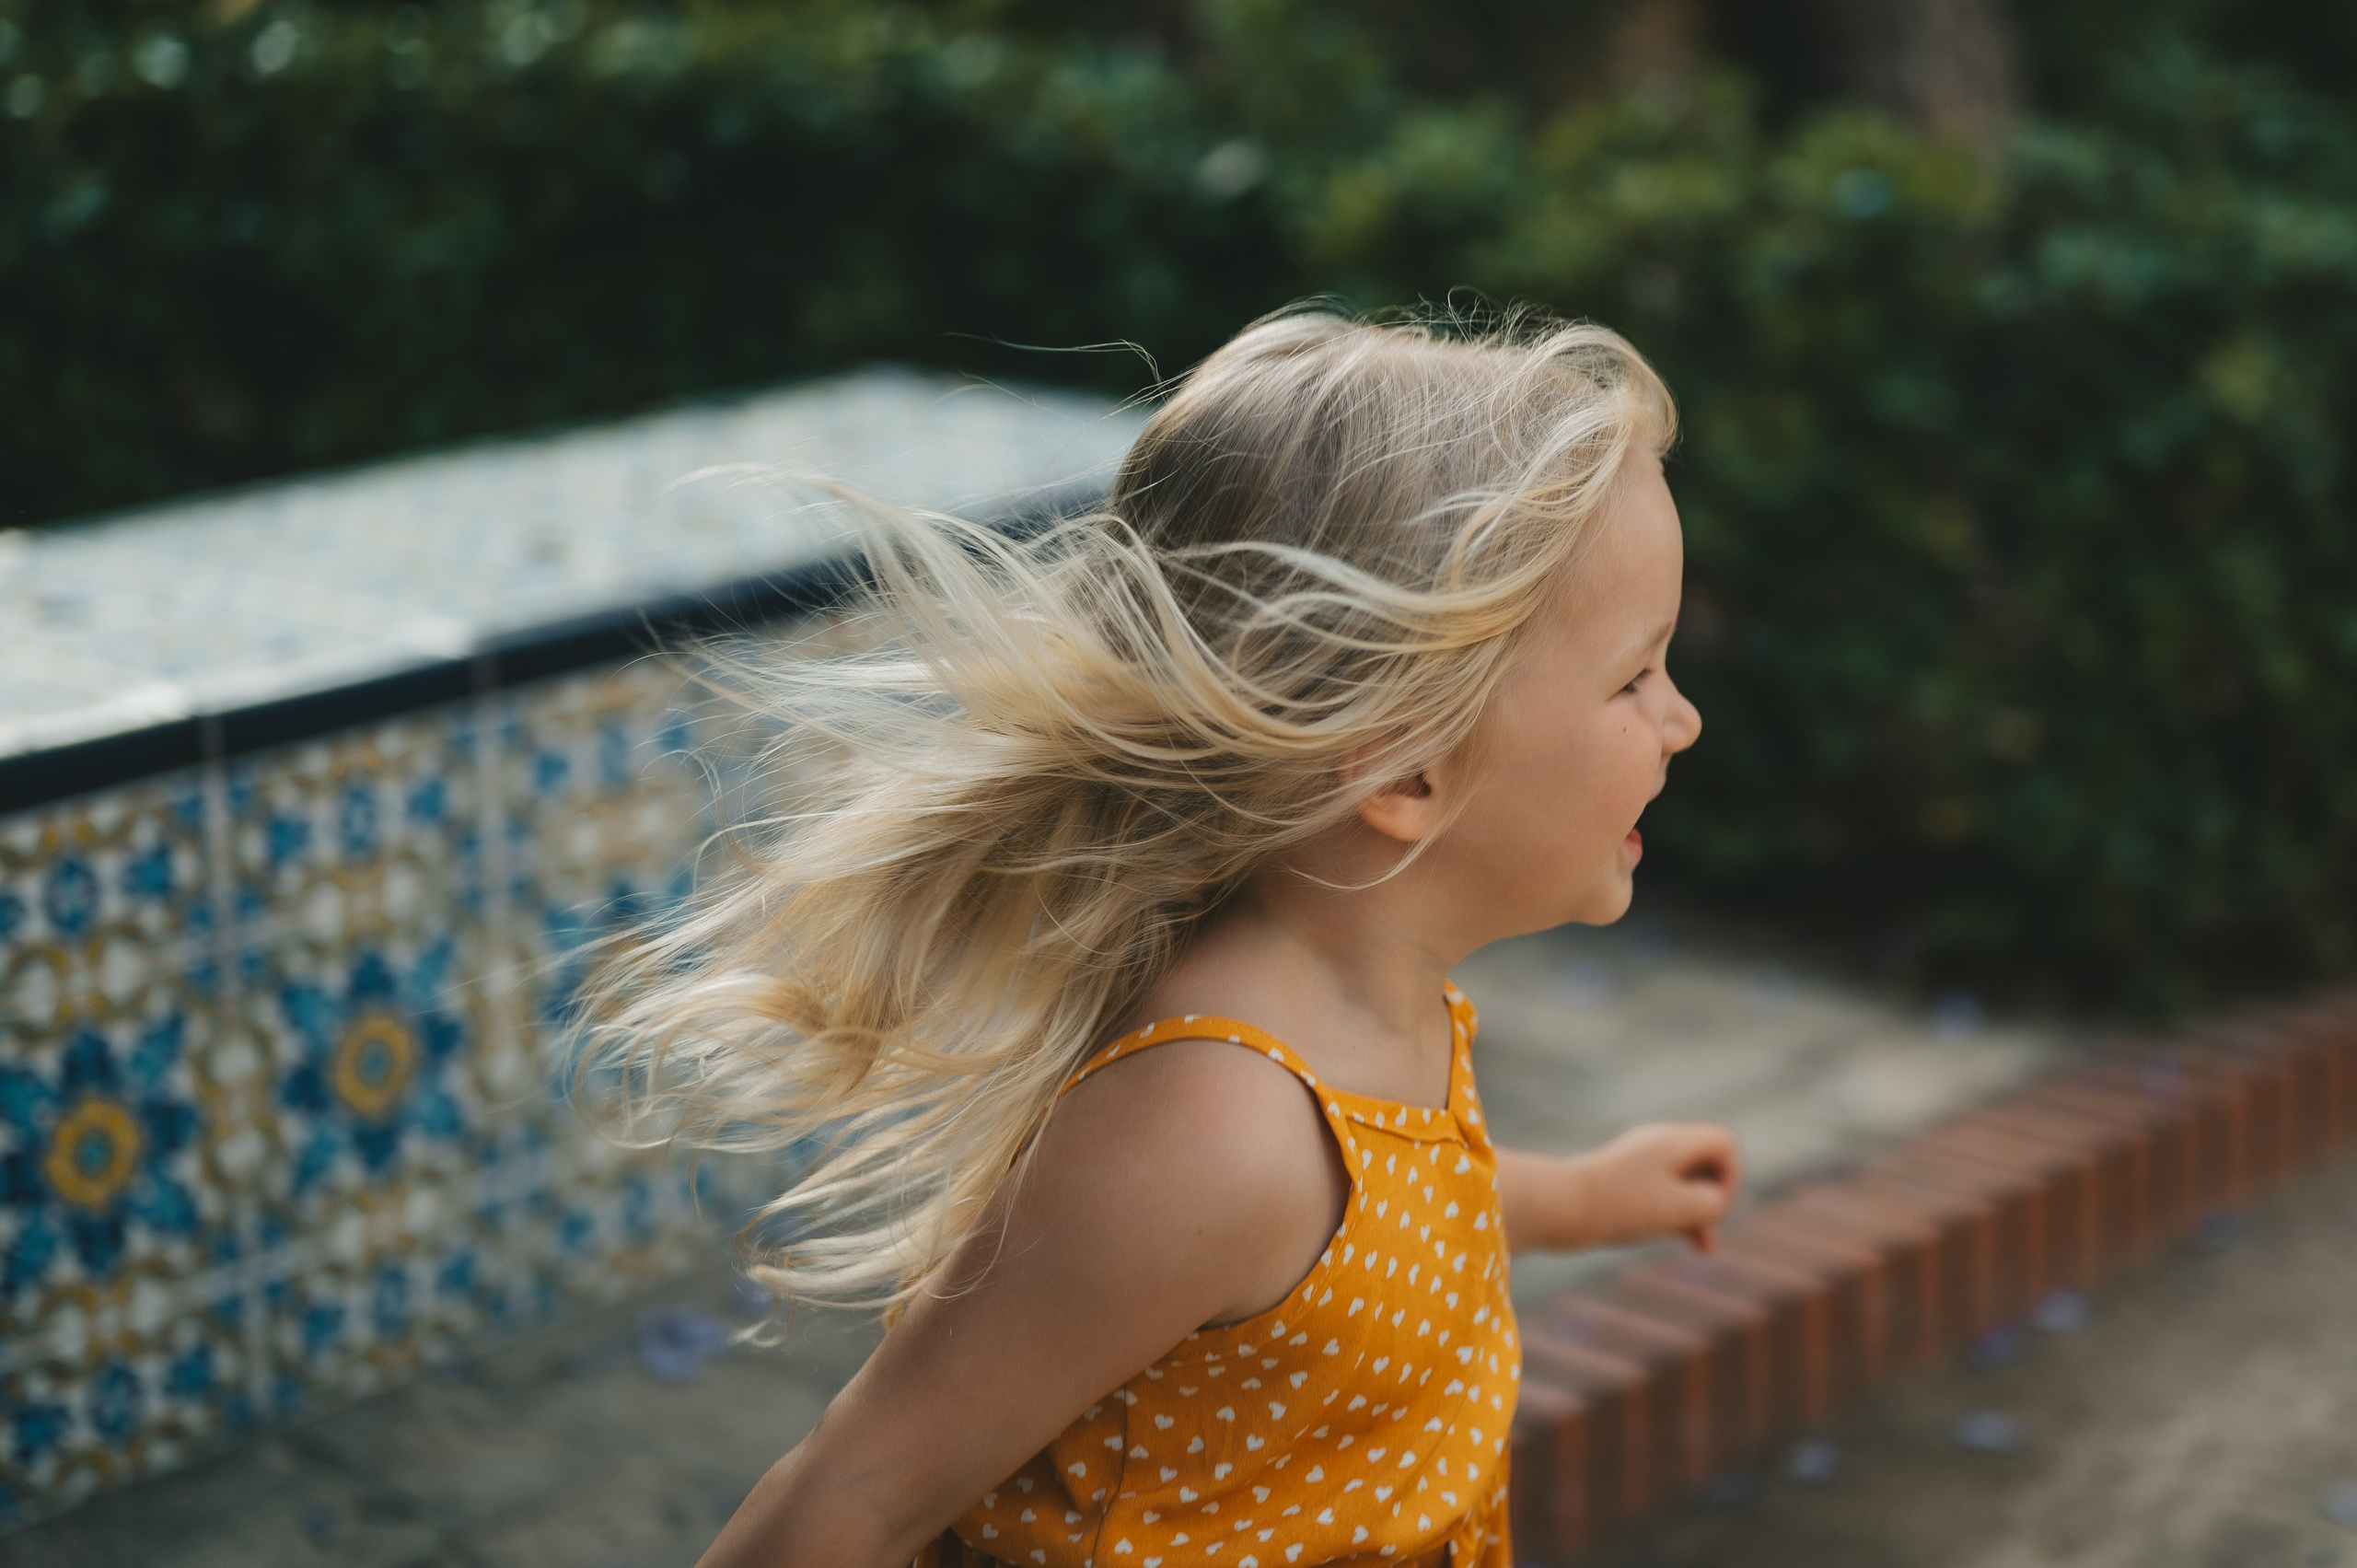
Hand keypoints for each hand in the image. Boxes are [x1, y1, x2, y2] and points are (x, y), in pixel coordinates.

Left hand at [1570, 1122, 1740, 1251]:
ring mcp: (1638, 1162)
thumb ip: (1711, 1203)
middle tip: (1705, 1228)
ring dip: (1696, 1211)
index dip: (1731, 1176)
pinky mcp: (1622, 1182)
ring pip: (1684, 1182)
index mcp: (1672, 1140)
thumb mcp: (1679, 1208)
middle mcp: (1657, 1144)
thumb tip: (1715, 1201)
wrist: (1558, 1207)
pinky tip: (1680, 1240)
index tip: (1712, 1206)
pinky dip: (1674, 1214)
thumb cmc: (1620, 1205)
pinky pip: (1661, 1194)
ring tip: (1702, 1246)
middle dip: (1714, 1197)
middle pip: (1706, 1162)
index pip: (1724, 1143)